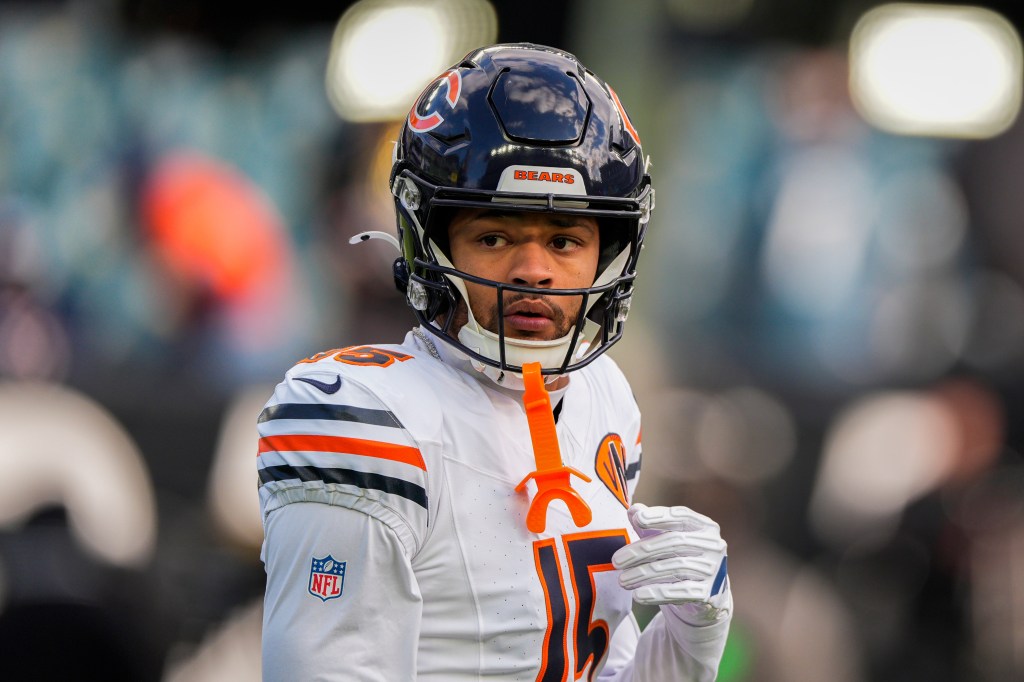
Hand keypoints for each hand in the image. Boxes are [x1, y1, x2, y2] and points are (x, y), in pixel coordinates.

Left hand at [612, 503, 729, 624]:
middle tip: (617, 560)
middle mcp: (714, 545)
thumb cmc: (681, 558)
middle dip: (641, 551)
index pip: (682, 516)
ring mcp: (714, 570)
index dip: (659, 516)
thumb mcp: (666, 539)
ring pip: (675, 568)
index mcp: (705, 527)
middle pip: (674, 542)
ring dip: (644, 574)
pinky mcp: (709, 593)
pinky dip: (657, 593)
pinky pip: (681, 592)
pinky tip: (637, 595)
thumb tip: (633, 510)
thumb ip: (650, 524)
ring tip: (622, 580)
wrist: (705, 595)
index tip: (637, 519)